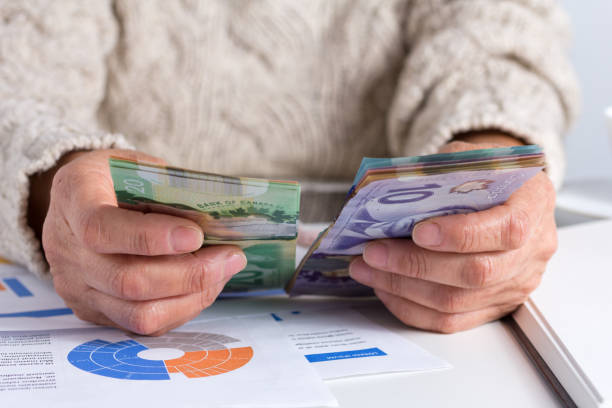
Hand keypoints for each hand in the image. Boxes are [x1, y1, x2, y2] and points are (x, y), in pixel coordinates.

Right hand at [40, 149, 246, 334]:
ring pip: (138, 312)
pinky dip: (182, 309)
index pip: (101, 229)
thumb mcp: (138, 164)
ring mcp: (76, 286)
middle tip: (232, 256)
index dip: (150, 238)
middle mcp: (66, 248)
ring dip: (193, 296)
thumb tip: (216, 220)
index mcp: (74, 197)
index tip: (196, 235)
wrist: (82, 197)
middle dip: (191, 273)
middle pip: (127, 280)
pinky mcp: (92, 311)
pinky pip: (142, 325)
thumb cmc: (118, 176)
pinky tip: (204, 286)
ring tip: (224, 271)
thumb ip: (168, 188)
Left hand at [349, 134, 556, 332]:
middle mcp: (532, 250)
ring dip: (403, 287)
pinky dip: (411, 307)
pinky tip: (385, 287)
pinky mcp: (495, 305)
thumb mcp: (471, 154)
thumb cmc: (487, 172)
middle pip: (475, 273)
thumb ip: (441, 171)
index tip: (418, 231)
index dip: (460, 235)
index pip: (505, 230)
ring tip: (367, 269)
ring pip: (456, 301)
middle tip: (373, 252)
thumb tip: (392, 191)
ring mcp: (515, 283)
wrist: (508, 191)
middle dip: (414, 265)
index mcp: (533, 204)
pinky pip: (451, 320)